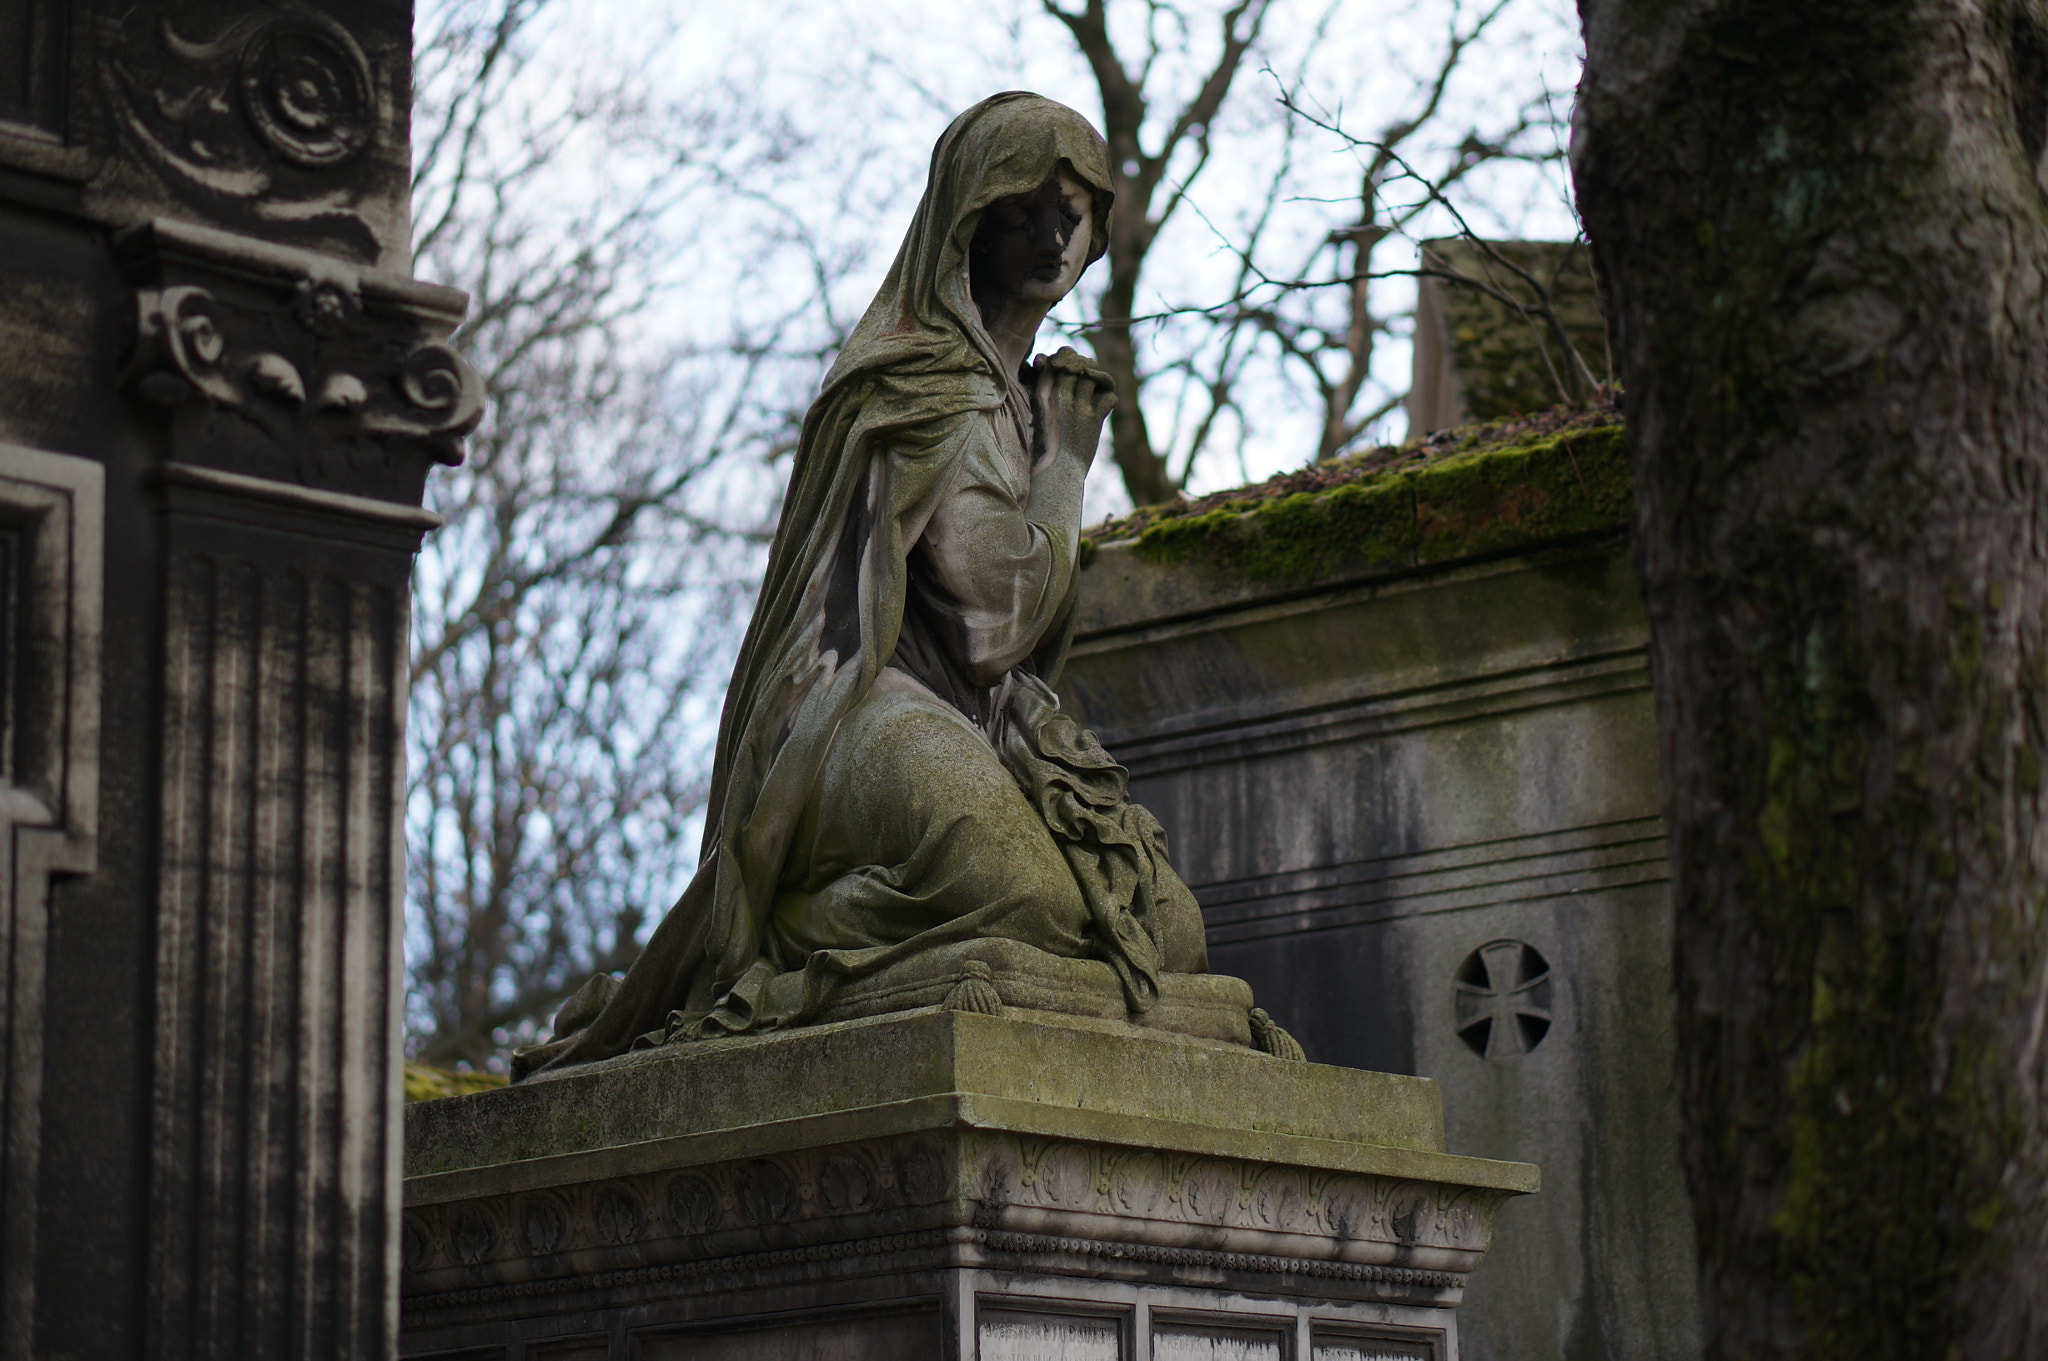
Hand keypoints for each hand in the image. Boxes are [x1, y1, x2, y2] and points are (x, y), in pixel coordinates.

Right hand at [1031, 346, 1116, 469]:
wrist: (1053, 473)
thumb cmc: (1044, 447)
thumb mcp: (1039, 413)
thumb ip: (1048, 392)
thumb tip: (1054, 373)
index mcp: (1044, 391)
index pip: (1062, 355)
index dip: (1071, 357)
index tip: (1070, 370)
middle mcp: (1059, 395)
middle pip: (1080, 361)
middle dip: (1087, 365)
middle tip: (1089, 378)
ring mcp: (1077, 406)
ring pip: (1094, 376)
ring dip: (1100, 380)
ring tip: (1098, 389)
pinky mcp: (1092, 419)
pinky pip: (1109, 396)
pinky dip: (1109, 400)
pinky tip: (1103, 408)